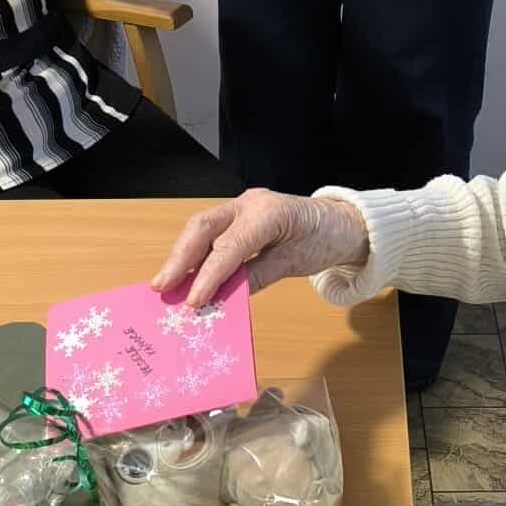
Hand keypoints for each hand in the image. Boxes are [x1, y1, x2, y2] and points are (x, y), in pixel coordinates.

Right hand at [151, 189, 368, 305]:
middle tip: (161, 287)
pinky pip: (211, 233)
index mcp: (268, 213)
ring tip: (166, 283)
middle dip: (180, 258)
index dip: (208, 275)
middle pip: (203, 227)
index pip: (229, 246)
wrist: (344, 222)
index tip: (192, 301)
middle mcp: (249, 203)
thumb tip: (223, 300)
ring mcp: (242, 206)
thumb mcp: (296, 262)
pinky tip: (185, 274)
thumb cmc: (325, 238)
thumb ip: (258, 278)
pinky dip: (196, 254)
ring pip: (201, 227)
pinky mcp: (239, 215)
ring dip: (182, 256)